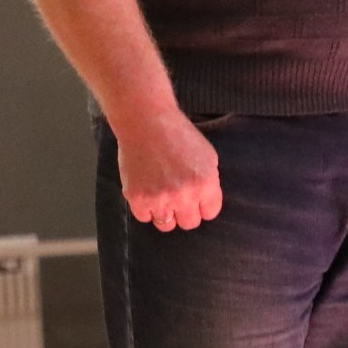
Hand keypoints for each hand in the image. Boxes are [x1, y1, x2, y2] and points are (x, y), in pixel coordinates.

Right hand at [113, 106, 221, 231]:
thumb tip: (206, 202)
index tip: (196, 199)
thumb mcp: (208, 156)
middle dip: (185, 212)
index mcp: (206, 184)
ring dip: (165, 212)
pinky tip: (146, 192)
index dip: (203, 206)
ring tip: (161, 195)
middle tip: (177, 198)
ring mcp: (160, 199)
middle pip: (189, 223)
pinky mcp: (137, 199)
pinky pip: (144, 217)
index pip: (210, 213)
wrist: (146, 123)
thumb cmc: (178, 135)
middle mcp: (185, 195)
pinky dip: (145, 208)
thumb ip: (209, 182)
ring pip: (166, 224)